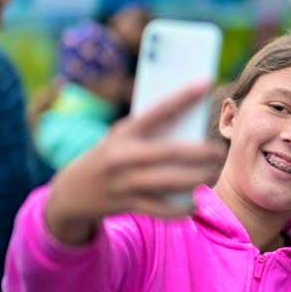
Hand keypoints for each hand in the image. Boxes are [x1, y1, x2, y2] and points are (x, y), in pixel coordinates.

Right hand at [44, 82, 226, 244]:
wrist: (72, 191)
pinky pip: (161, 210)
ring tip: (211, 174)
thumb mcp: (121, 136)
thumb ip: (150, 132)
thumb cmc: (110, 155)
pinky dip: (180, 209)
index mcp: (124, 132)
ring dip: (196, 179)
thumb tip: (194, 125)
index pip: (158, 110)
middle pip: (169, 153)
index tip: (206, 82)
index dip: (182, 96)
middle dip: (200, 153)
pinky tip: (194, 204)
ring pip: (169, 182)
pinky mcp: (127, 204)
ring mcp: (124, 182)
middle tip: (219, 151)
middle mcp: (123, 156)